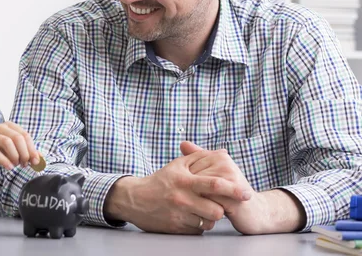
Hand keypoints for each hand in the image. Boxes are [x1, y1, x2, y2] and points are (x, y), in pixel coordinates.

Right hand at [0, 121, 39, 171]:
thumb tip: (40, 159)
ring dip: (14, 156)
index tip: (35, 161)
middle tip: (25, 164)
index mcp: (9, 126)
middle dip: (24, 152)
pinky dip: (4, 161)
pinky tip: (9, 167)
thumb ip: (27, 154)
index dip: (32, 149)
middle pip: (17, 137)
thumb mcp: (14, 153)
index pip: (25, 135)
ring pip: (6, 142)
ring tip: (16, 165)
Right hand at [105, 149, 251, 234]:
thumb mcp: (177, 165)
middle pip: (216, 210)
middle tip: (218, 204)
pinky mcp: (176, 228)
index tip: (247, 193)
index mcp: (185, 181)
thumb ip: (200, 157)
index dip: (234, 189)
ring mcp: (179, 215)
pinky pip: (198, 230)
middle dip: (221, 208)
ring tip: (203, 209)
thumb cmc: (160, 181)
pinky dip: (199, 224)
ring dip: (210, 218)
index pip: (215, 184)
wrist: (135, 199)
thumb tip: (223, 152)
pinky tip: (192, 216)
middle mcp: (182, 199)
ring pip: (208, 222)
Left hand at [182, 141, 303, 233]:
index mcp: (219, 156)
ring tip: (187, 205)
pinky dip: (201, 207)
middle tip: (179, 198)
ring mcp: (230, 179)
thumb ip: (199, 157)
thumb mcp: (214, 173)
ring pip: (200, 187)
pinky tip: (197, 212)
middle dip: (186, 188)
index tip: (178, 188)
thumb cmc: (230, 193)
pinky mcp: (233, 196)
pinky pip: (210, 200)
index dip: (182, 178)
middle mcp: (225, 164)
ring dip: (192, 198)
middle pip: (194, 175)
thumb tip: (182, 143)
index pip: (191, 164)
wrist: (254, 212)